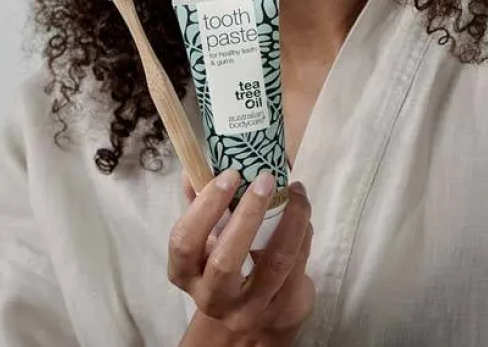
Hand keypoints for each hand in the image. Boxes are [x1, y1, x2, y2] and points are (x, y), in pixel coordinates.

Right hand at [169, 168, 314, 342]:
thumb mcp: (209, 237)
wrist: (254, 316)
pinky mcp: (282, 310)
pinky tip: (302, 213)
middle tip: (265, 178)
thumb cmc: (226, 262)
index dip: (205, 207)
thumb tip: (191, 170)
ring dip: (289, 219)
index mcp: (187, 274)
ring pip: (274, 263)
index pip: (185, 244)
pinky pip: (297, 266)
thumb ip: (200, 204)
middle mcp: (213, 299)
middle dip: (248, 214)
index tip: (230, 175)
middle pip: (225, 262)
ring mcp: (249, 310)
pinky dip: (302, 233)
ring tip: (295, 190)